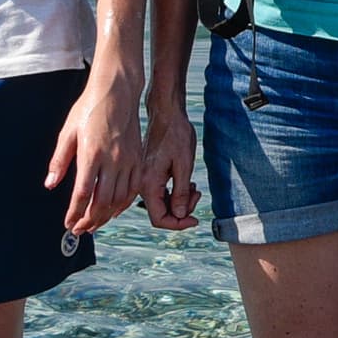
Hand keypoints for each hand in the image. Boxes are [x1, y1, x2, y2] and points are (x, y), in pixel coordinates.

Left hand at [46, 71, 143, 241]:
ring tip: (94, 223)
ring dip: (105, 216)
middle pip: (102, 201)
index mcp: (91, 153)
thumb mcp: (67, 132)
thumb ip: (59, 161)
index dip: (75, 212)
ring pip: (119, 199)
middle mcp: (112, 159)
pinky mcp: (138, 158)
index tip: (68, 223)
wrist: (117, 92)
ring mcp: (128, 160)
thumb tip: (50, 184)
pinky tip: (113, 210)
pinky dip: (123, 204)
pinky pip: (133, 189)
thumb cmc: (90, 109)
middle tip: (79, 230)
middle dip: (90, 220)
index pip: (83, 193)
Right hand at [137, 96, 202, 229]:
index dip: (178, 224)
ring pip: (161, 203)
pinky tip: (187, 184)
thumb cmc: (176, 134)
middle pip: (160, 213)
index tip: (194, 220)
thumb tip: (180, 215)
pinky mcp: (148, 174)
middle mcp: (141, 184)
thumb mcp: (184, 165)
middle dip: (181, 210)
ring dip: (179, 201)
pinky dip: (174, 193)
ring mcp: (143, 179)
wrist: (166, 114)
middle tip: (197, 194)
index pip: (159, 219)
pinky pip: (160, 193)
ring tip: (194, 188)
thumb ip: (181, 192)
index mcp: (147, 183)